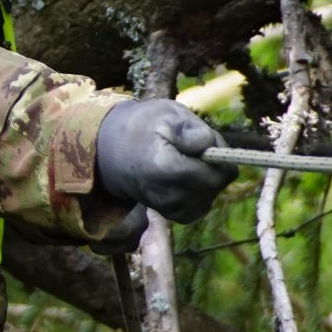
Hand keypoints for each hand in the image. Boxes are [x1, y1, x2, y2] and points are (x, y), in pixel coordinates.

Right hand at [94, 98, 237, 224]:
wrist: (113, 153)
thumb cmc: (143, 128)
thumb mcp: (165, 115)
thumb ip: (190, 129)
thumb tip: (212, 147)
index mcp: (166, 168)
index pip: (217, 173)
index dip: (219, 153)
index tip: (204, 139)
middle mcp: (170, 196)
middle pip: (217, 184)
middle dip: (215, 164)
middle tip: (194, 147)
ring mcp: (173, 209)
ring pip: (213, 193)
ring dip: (208, 176)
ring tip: (185, 160)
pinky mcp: (176, 216)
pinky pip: (204, 202)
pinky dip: (201, 188)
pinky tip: (185, 176)